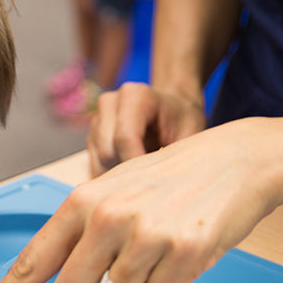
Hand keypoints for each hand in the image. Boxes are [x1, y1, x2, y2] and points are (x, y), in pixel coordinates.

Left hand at [0, 118, 282, 282]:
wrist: (230, 160)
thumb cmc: (163, 181)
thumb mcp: (109, 194)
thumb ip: (77, 239)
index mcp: (79, 202)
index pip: (30, 262)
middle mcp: (106, 217)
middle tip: (111, 274)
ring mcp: (145, 235)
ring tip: (150, 257)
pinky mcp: (184, 252)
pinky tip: (177, 257)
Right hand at [87, 82, 206, 176]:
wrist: (172, 108)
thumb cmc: (183, 121)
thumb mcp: (190, 133)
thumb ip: (175, 154)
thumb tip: (162, 184)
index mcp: (135, 96)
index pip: (124, 137)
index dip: (135, 165)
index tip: (152, 185)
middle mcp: (109, 103)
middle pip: (107, 151)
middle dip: (127, 173)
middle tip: (151, 186)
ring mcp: (96, 120)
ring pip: (98, 161)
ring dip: (117, 177)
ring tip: (143, 179)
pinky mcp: (91, 136)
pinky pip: (94, 165)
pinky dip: (110, 177)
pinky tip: (131, 176)